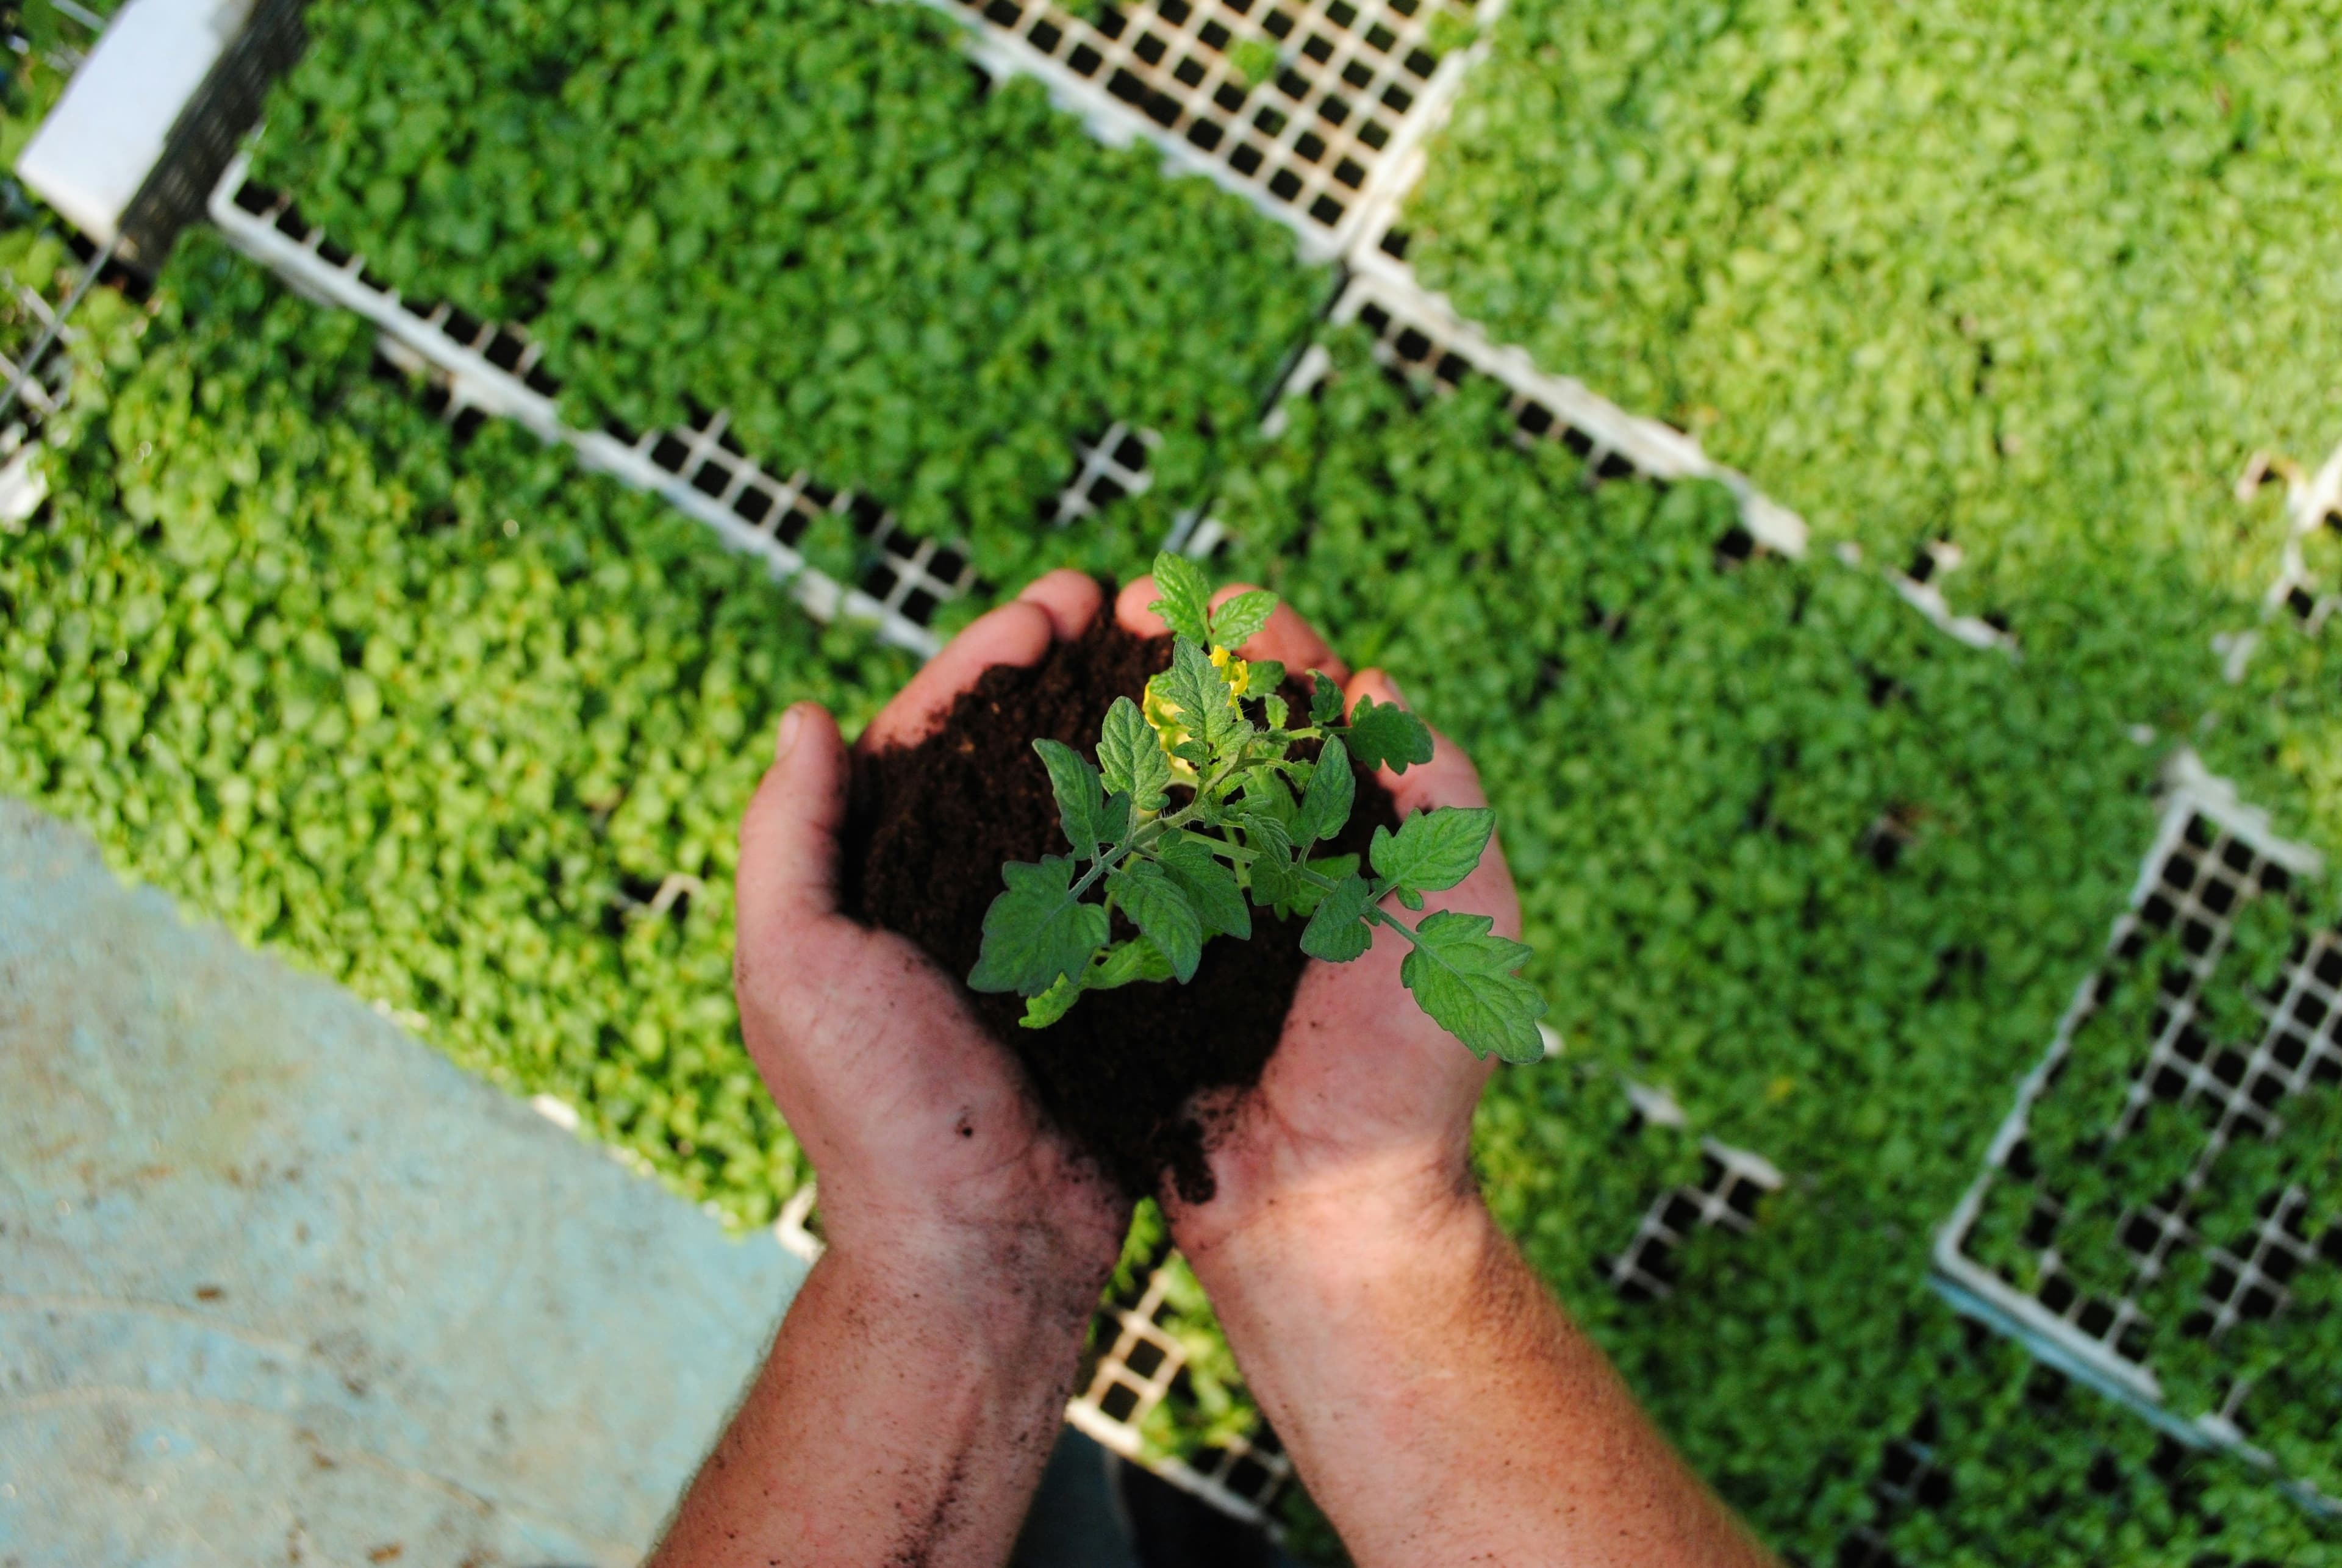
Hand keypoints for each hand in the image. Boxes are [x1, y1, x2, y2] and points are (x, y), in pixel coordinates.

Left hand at [732, 569, 1130, 1313]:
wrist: (983, 1248)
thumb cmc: (878, 1114)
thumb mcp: (793, 967)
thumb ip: (786, 840)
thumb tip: (803, 717)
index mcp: (875, 884)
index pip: (927, 737)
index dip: (984, 658)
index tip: (1050, 605)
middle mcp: (951, 900)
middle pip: (1010, 753)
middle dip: (1062, 671)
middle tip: (1123, 606)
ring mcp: (1033, 940)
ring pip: (1081, 802)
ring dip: (1123, 725)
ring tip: (1181, 663)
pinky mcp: (1103, 984)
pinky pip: (1137, 877)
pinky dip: (1171, 816)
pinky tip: (1216, 770)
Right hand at [1103, 577, 1516, 1261]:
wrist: (1321, 1204)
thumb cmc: (1404, 1068)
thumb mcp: (1466, 910)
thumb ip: (1440, 790)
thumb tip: (1373, 686)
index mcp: (1358, 834)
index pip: (1309, 702)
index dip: (1260, 637)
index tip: (1207, 607)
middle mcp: (1276, 857)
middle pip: (1219, 721)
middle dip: (1173, 650)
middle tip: (1123, 612)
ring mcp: (1200, 906)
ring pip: (1154, 780)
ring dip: (1114, 712)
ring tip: (1069, 659)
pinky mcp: (1140, 961)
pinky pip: (1103, 868)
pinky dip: (1075, 809)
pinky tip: (1041, 766)